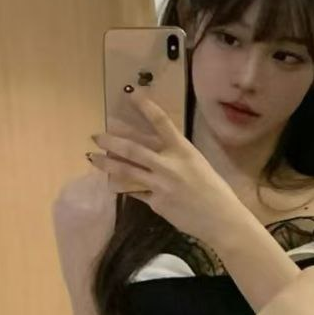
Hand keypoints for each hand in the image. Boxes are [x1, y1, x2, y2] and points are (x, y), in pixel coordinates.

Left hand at [87, 88, 245, 244]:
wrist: (221, 219)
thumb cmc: (214, 190)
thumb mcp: (197, 164)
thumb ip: (175, 156)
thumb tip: (152, 151)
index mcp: (184, 150)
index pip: (162, 122)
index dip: (146, 107)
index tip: (131, 94)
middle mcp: (169, 164)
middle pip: (134, 149)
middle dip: (112, 140)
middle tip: (96, 135)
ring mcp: (160, 185)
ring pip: (127, 171)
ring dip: (107, 163)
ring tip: (92, 157)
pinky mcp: (156, 203)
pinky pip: (135, 191)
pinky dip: (123, 186)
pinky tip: (111, 182)